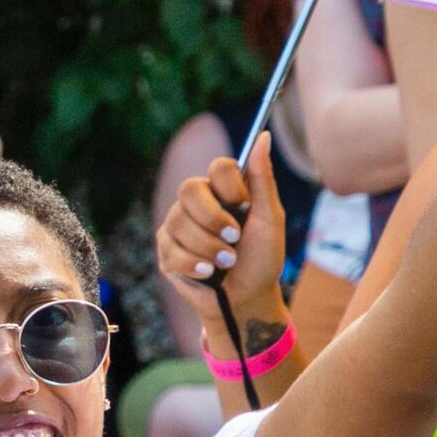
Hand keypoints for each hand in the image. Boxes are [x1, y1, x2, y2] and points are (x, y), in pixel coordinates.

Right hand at [156, 132, 283, 320]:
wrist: (247, 299)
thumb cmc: (262, 259)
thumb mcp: (270, 219)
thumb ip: (263, 179)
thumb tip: (264, 137)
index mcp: (223, 191)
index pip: (218, 167)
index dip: (230, 187)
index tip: (244, 207)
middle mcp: (197, 204)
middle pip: (189, 189)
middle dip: (214, 218)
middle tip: (234, 239)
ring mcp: (178, 226)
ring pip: (180, 223)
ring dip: (209, 248)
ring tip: (227, 263)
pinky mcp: (166, 252)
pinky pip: (172, 250)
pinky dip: (194, 265)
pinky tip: (208, 275)